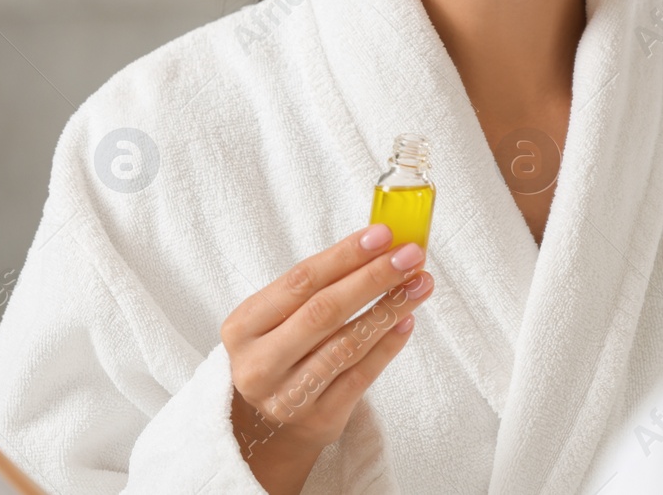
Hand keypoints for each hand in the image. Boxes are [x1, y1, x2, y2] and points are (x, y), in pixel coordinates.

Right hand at [220, 223, 432, 494]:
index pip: (300, 281)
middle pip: (324, 311)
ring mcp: (287, 395)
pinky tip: (406, 321)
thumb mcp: (278, 319)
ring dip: (389, 308)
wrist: (264, 428)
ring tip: (420, 284)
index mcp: (243, 327)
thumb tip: (381, 246)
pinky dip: (388, 345)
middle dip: (374, 278)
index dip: (345, 255)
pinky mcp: (318, 419)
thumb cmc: (280, 353)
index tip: (384, 234)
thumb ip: (320, 285)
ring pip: (347, 344)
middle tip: (411, 255)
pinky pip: (361, 376)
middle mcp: (259, 363)